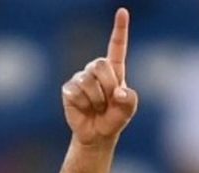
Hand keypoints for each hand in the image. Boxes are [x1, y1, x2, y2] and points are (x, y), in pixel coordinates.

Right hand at [62, 8, 138, 146]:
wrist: (97, 135)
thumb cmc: (114, 119)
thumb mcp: (128, 110)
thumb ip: (130, 100)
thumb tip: (118, 93)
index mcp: (114, 69)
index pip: (117, 46)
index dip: (120, 29)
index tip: (123, 11)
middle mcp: (96, 70)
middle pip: (100, 64)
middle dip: (108, 84)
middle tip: (109, 101)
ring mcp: (80, 78)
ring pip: (88, 80)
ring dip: (96, 99)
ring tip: (97, 108)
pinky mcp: (68, 89)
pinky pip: (76, 92)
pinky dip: (84, 104)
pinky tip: (85, 109)